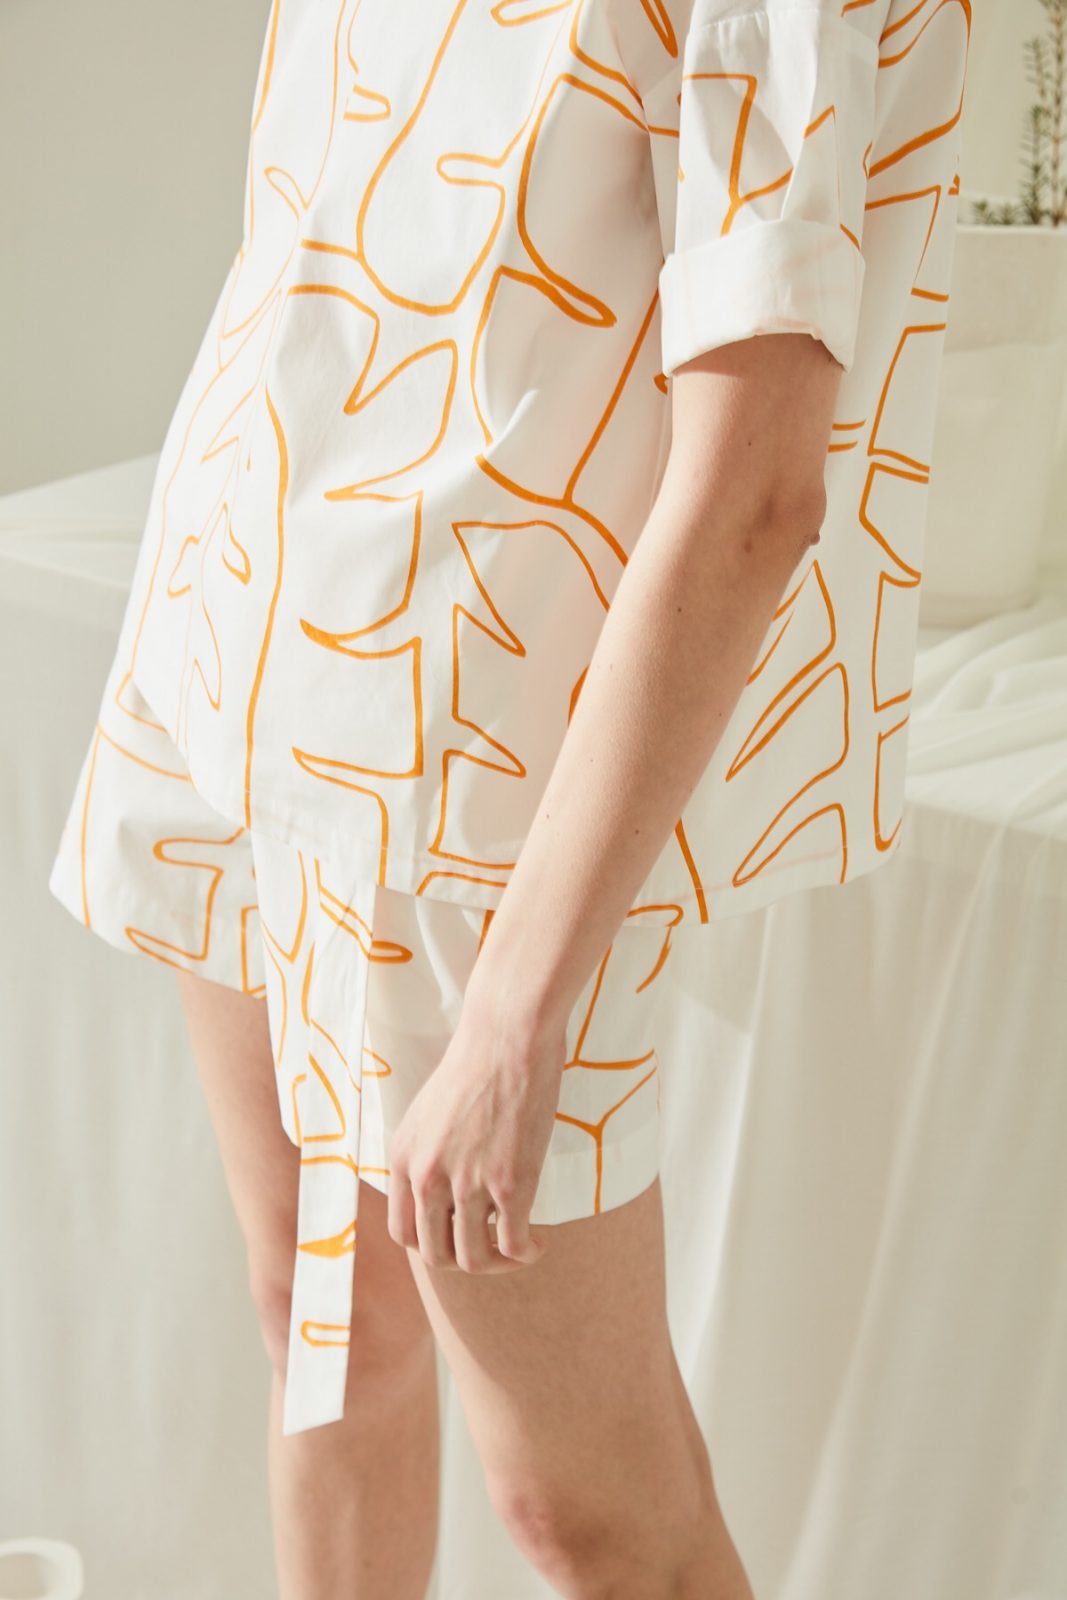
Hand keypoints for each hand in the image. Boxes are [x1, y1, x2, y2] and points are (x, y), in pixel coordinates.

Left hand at [385, 992, 564, 1272]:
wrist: (507, 1035)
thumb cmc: (476, 1063)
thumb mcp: (428, 1113)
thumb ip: (426, 1155)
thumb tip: (443, 1192)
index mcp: (402, 1160)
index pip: (404, 1233)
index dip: (433, 1245)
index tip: (461, 1236)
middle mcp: (427, 1178)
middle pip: (436, 1255)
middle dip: (466, 1260)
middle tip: (494, 1247)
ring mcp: (467, 1184)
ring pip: (474, 1259)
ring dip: (499, 1263)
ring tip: (519, 1246)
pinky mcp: (509, 1183)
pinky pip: (514, 1243)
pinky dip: (526, 1253)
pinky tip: (539, 1243)